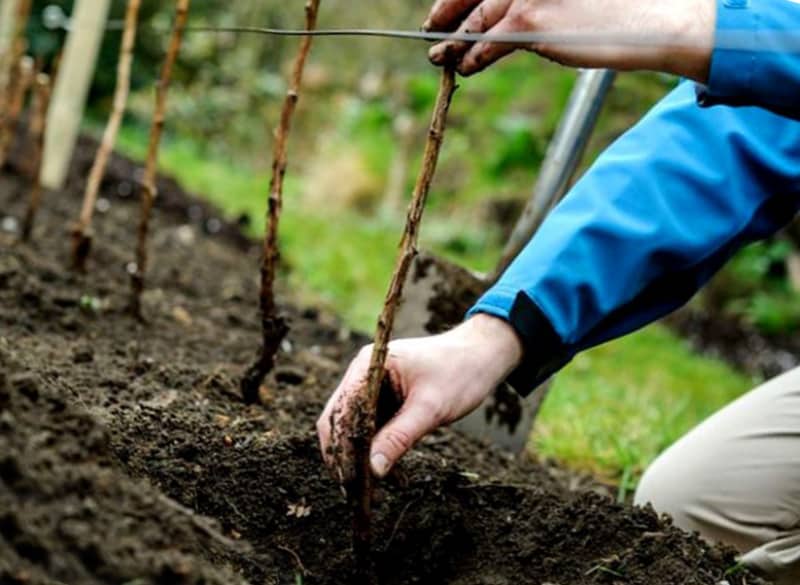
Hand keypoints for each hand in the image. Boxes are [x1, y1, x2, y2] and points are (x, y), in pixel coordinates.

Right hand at [317, 314, 522, 480]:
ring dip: (362, 457)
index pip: (341, 411)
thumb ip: (399, 438)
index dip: (341, 446)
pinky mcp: (384, 399)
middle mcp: (363, 374)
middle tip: (357, 492)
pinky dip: (377, 450)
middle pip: (340, 420)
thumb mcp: (430, 409)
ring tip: (376, 489)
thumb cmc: (460, 372)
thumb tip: (373, 470)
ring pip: (354, 428)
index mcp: (369, 366)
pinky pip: (372, 429)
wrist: (482, 356)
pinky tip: (392, 474)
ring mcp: (372, 387)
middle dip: (347, 455)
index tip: (350, 479)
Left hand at [424, 0, 714, 80]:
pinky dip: (473, 57)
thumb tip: (503, 16)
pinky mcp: (529, 22)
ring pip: (478, 19)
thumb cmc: (620, 7)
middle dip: (446, 11)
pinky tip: (464, 66)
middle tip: (431, 28)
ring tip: (439, 55)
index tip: (444, 7)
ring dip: (453, 40)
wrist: (655, 19)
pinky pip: (488, 43)